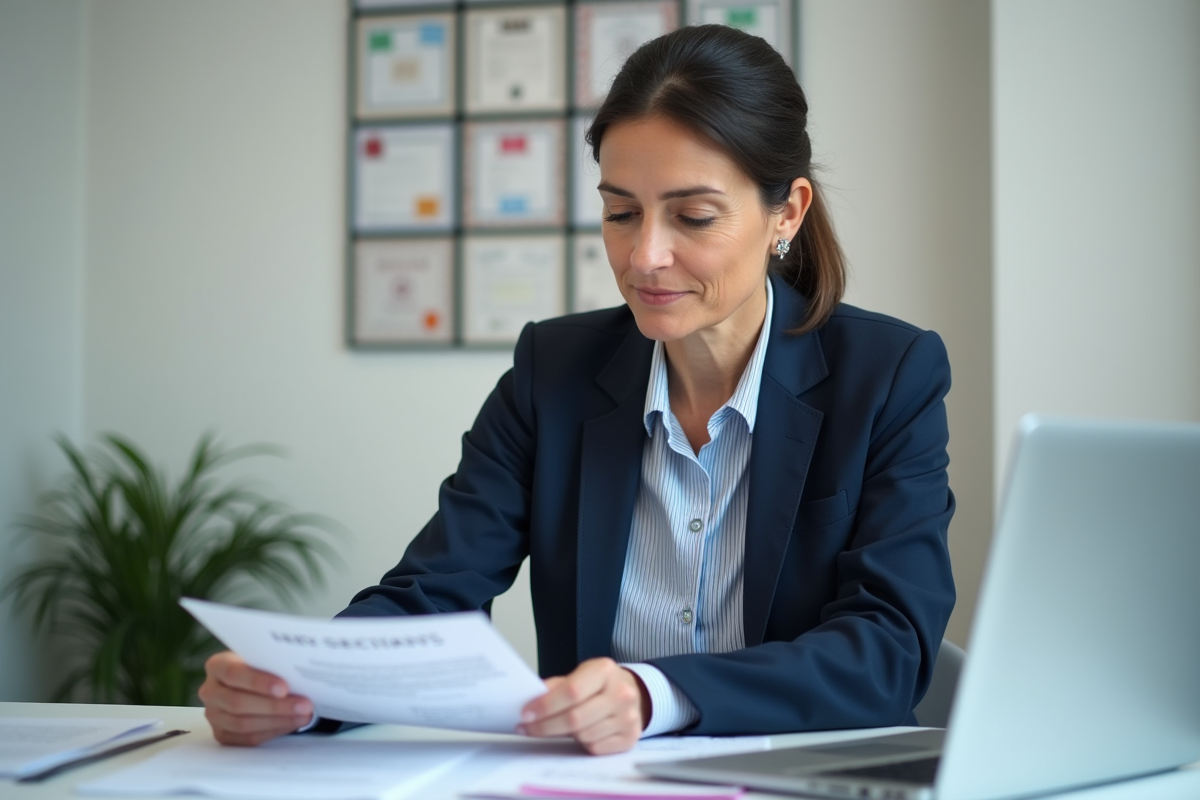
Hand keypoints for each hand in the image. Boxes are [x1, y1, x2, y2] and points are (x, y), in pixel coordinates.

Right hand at [198, 650, 313, 745]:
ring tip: (303, 715)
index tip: (284, 688)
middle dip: (275, 706)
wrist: (251, 680)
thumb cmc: (260, 666)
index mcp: (217, 666)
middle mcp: (210, 691)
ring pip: (243, 723)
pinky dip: (273, 731)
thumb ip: (272, 664)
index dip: (258, 682)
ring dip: (278, 720)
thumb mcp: (263, 658)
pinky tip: (291, 723)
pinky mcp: (222, 734)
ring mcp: (214, 715)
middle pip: (238, 703)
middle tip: (304, 705)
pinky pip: (247, 738)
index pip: (233, 673)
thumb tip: (298, 676)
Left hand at [517, 657, 650, 754]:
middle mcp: (621, 693)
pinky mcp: (630, 738)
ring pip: (584, 736)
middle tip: (527, 728)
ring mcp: (628, 717)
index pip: (570, 692)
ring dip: (564, 735)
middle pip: (575, 718)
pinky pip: (595, 748)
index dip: (545, 705)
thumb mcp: (580, 674)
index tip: (526, 714)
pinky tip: (580, 735)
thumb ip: (556, 686)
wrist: (632, 693)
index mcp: (605, 671)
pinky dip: (582, 744)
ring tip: (559, 727)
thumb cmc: (600, 684)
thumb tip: (530, 700)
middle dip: (545, 726)